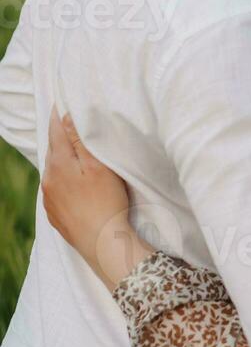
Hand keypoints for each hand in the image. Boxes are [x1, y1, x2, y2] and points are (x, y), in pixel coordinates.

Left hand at [43, 109, 152, 290]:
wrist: (103, 244)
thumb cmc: (106, 202)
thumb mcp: (98, 166)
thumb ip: (80, 141)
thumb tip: (67, 117)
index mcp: (58, 165)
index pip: (56, 131)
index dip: (59, 115)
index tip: (62, 102)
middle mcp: (48, 180)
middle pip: (53, 149)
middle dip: (61, 136)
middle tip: (71, 122)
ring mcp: (49, 199)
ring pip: (53, 170)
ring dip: (62, 159)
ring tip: (76, 152)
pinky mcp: (55, 215)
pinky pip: (56, 189)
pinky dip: (64, 179)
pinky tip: (77, 183)